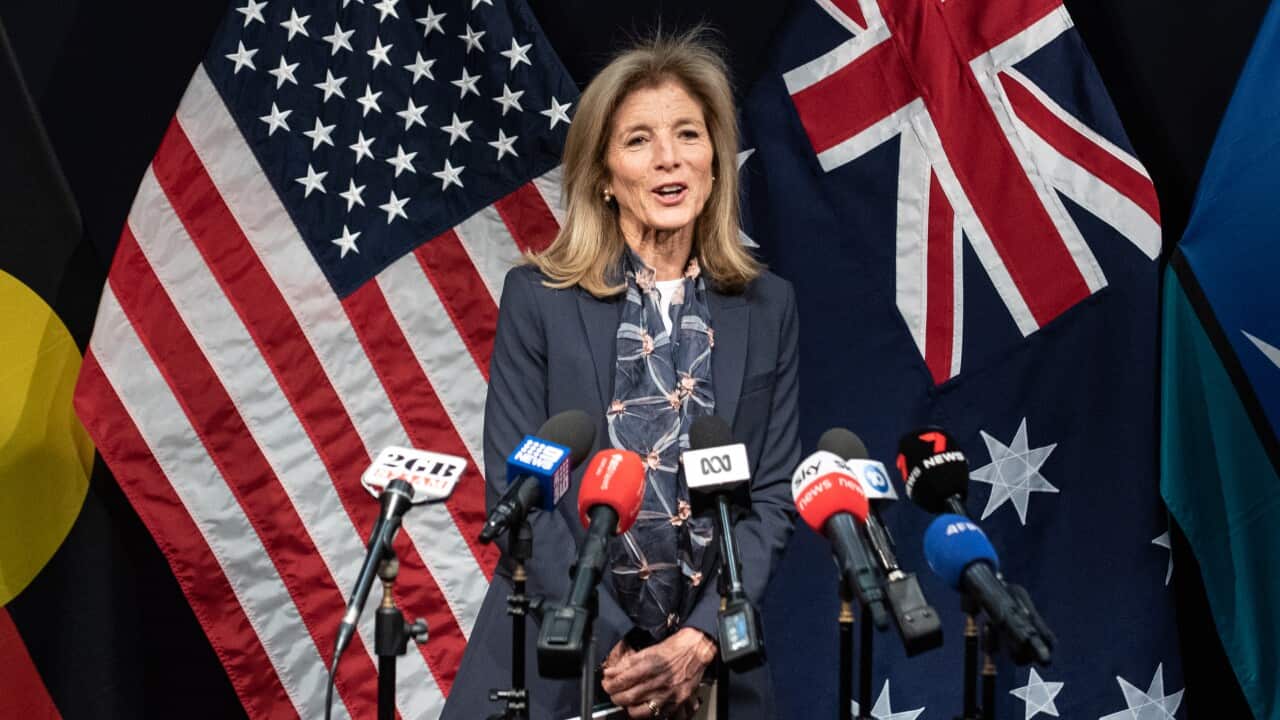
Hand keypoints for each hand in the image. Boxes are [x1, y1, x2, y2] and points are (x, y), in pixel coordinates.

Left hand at [601, 628, 716, 717]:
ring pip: (640, 710)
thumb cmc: (674, 648)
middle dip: (615, 696)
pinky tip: (641, 706)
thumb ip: (629, 663)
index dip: (610, 684)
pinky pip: (657, 715)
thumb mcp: (649, 650)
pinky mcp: (677, 702)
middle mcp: (659, 681)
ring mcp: (668, 694)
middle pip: (628, 696)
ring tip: (625, 701)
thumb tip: (612, 671)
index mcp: (651, 665)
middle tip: (612, 693)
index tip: (607, 683)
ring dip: (628, 707)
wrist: (697, 650)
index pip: (623, 679)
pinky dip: (645, 713)